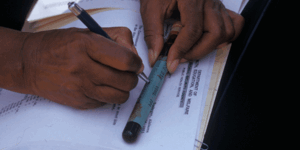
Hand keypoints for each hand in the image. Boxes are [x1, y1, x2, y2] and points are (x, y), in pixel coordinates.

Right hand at [21, 27, 142, 108]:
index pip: (125, 60)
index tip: (135, 63)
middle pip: (125, 81)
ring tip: (117, 82)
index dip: (136, 63)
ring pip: (119, 96)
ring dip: (123, 90)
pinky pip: (105, 103)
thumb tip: (135, 59)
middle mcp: (83, 68)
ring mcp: (80, 88)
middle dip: (132, 77)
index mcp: (86, 45)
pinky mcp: (78, 102)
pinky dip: (107, 96)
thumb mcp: (87, 32)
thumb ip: (116, 39)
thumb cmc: (59, 45)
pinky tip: (99, 86)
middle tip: (127, 73)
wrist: (29, 63)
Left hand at [140, 0, 243, 72]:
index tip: (170, 63)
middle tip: (179, 57)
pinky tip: (208, 39)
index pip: (192, 30)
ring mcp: (216, 3)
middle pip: (216, 33)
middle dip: (197, 51)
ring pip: (228, 30)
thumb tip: (155, 57)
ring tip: (191, 49)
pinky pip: (234, 23)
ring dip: (210, 46)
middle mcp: (209, 0)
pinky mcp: (218, 6)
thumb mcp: (150, 8)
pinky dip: (225, 36)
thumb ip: (152, 34)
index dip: (181, 50)